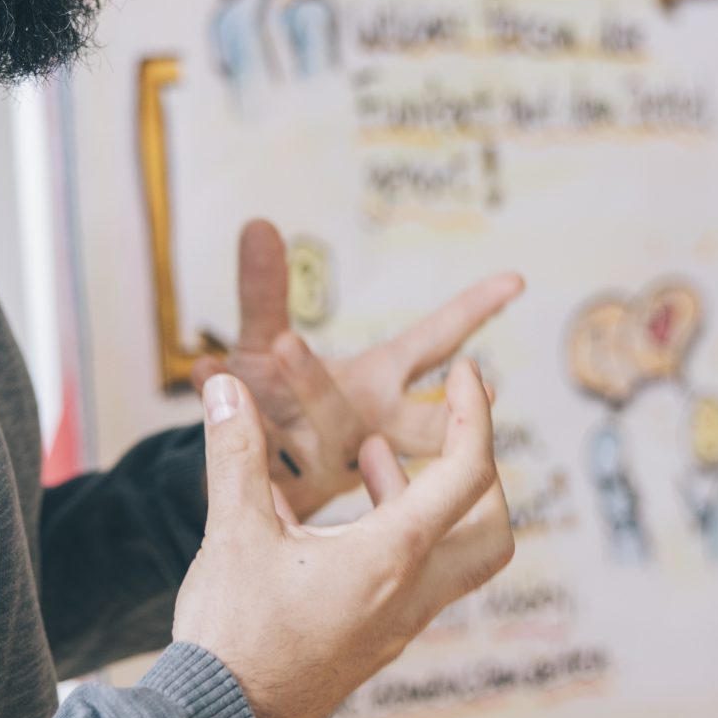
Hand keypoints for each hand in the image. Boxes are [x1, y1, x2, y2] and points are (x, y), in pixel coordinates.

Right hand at [172, 357, 514, 717]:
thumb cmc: (235, 635)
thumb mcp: (235, 532)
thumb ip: (236, 454)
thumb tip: (225, 389)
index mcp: (391, 558)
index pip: (468, 475)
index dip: (476, 415)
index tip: (471, 375)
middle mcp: (410, 594)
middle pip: (490, 528)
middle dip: (479, 469)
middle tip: (446, 427)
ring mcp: (396, 624)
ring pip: (453, 558)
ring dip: (429, 501)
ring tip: (372, 456)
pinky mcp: (373, 641)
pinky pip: (412, 580)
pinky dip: (398, 535)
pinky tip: (339, 517)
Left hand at [199, 219, 522, 519]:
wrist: (232, 484)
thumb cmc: (268, 405)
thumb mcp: (262, 342)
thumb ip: (261, 291)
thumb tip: (255, 223)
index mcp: (378, 383)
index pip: (433, 343)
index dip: (473, 312)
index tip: (514, 279)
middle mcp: (367, 424)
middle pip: (413, 418)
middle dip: (427, 409)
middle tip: (466, 376)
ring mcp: (333, 463)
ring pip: (336, 432)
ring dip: (311, 390)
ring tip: (280, 341)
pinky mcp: (291, 494)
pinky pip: (264, 453)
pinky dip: (230, 412)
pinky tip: (203, 366)